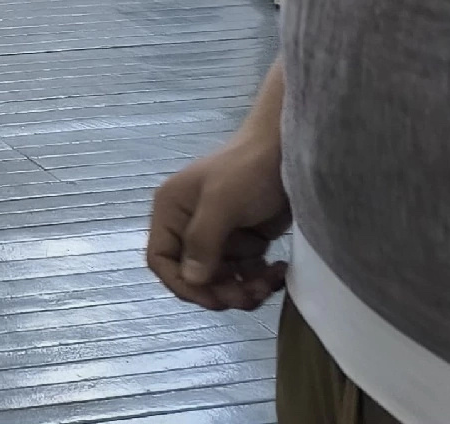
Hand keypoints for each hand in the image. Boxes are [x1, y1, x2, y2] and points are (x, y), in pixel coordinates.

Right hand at [146, 131, 290, 311]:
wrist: (288, 151)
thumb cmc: (248, 170)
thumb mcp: (222, 202)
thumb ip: (203, 241)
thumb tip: (192, 281)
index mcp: (171, 211)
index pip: (161, 259)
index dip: (182, 285)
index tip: (214, 299)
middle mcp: (188, 226)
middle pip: (194, 276)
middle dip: (222, 290)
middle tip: (251, 294)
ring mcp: (218, 235)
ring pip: (222, 279)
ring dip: (246, 288)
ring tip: (271, 279)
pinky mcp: (244, 240)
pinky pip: (245, 273)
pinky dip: (261, 279)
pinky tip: (279, 270)